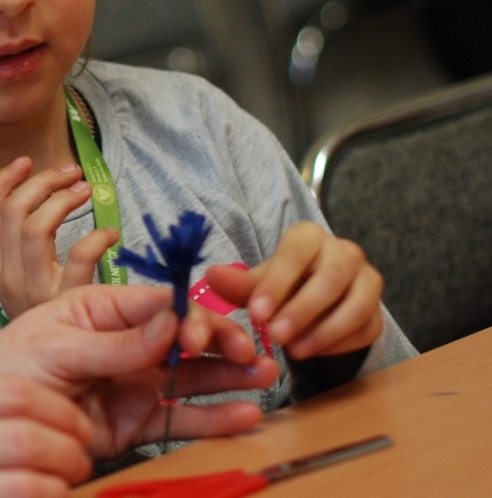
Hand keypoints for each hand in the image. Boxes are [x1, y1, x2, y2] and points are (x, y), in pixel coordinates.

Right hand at [0, 157, 121, 318]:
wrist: (44, 381)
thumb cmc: (45, 326)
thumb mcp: (22, 287)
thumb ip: (23, 251)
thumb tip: (44, 200)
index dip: (1, 182)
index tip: (25, 162)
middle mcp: (6, 276)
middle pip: (13, 213)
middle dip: (42, 182)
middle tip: (69, 173)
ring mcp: (33, 291)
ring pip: (36, 226)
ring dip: (64, 200)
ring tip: (86, 191)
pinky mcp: (64, 304)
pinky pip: (77, 256)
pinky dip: (97, 238)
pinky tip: (111, 236)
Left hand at [0, 285, 278, 458]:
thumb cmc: (6, 369)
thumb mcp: (54, 350)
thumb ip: (112, 343)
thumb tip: (168, 323)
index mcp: (99, 309)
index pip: (157, 303)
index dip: (187, 313)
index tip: (200, 330)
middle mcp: (124, 342)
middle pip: (185, 335)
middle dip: (220, 340)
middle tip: (250, 354)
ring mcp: (134, 381)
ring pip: (193, 374)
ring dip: (231, 374)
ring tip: (266, 377)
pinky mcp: (137, 421)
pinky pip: (182, 417)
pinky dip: (215, 418)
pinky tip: (247, 416)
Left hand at [204, 222, 383, 359]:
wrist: (311, 302)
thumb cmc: (280, 285)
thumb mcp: (256, 283)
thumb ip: (237, 282)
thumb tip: (212, 275)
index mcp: (309, 237)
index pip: (296, 253)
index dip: (277, 284)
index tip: (256, 313)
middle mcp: (345, 253)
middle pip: (331, 279)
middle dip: (302, 310)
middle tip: (275, 336)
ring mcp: (367, 282)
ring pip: (357, 305)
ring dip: (324, 331)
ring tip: (293, 351)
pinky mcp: (378, 313)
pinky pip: (366, 329)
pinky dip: (339, 344)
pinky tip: (312, 353)